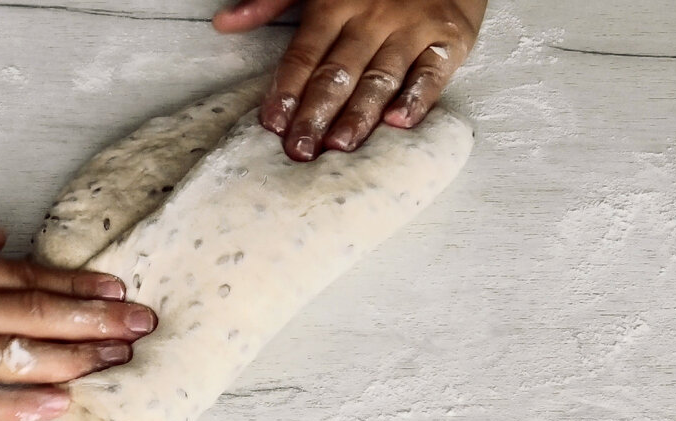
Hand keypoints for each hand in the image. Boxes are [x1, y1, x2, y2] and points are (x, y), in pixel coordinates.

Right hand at [0, 217, 156, 420]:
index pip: (26, 279)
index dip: (78, 285)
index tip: (119, 290)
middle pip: (37, 317)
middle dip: (97, 323)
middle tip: (144, 328)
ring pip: (15, 359)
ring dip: (74, 361)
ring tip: (118, 363)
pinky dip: (17, 407)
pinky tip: (58, 408)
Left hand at [214, 0, 485, 159]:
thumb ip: (272, 1)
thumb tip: (224, 24)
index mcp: (335, 3)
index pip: (304, 54)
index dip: (286, 89)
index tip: (272, 124)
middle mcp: (373, 16)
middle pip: (338, 72)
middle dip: (316, 114)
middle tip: (299, 150)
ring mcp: (412, 27)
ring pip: (380, 77)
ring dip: (359, 114)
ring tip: (339, 146)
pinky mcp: (451, 37)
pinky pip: (432, 72)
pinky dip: (417, 98)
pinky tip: (398, 123)